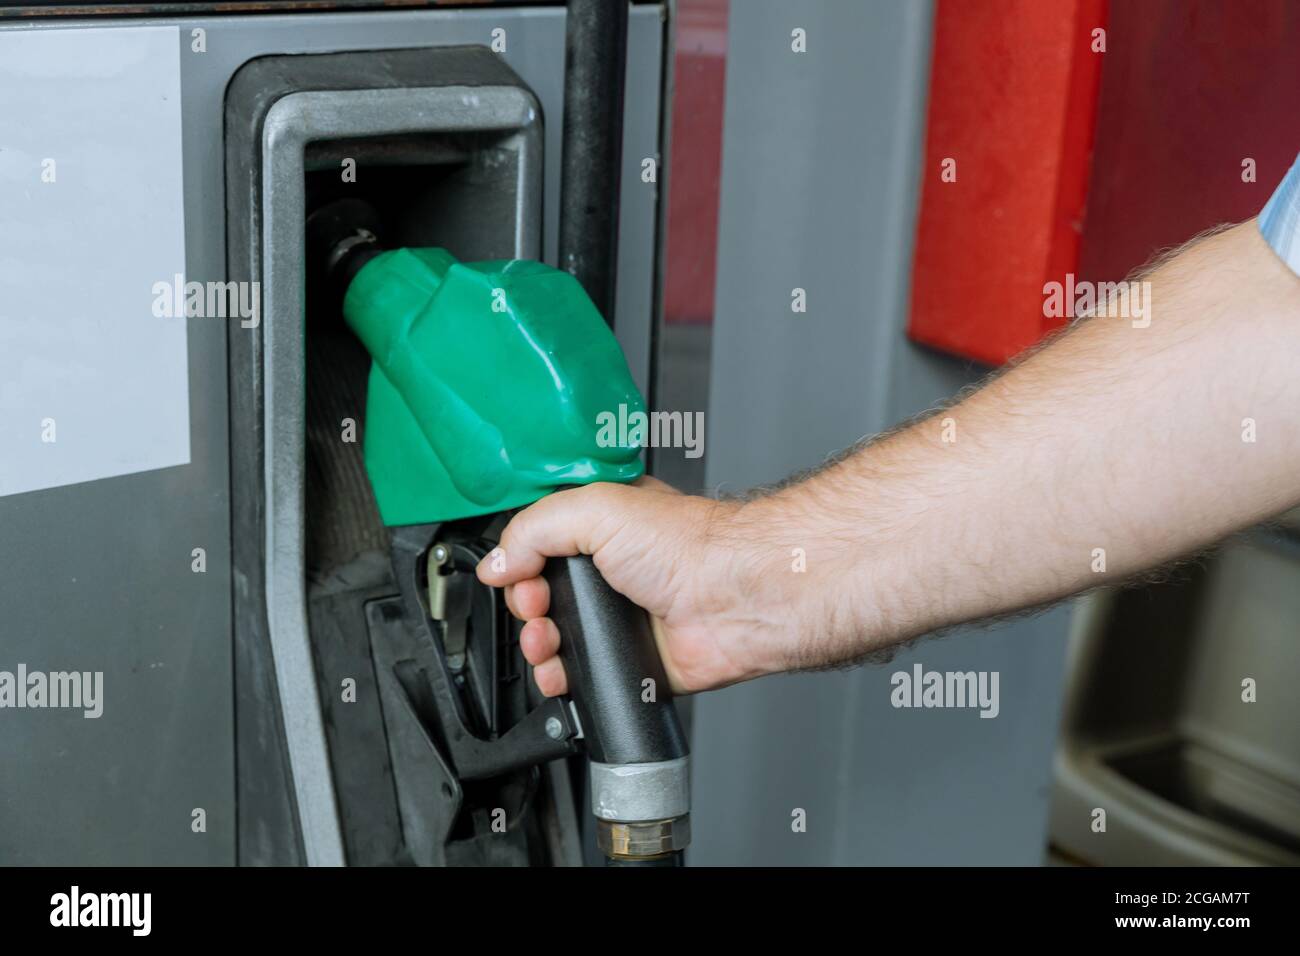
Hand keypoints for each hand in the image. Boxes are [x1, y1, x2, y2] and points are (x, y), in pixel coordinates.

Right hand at [476, 477, 799, 695]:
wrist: (734, 599)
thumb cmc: (690, 545)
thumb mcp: (594, 509)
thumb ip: (533, 529)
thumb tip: (497, 561)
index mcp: (602, 527)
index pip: (538, 543)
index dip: (518, 560)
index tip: (514, 571)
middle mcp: (612, 571)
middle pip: (540, 594)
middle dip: (525, 606)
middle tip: (537, 606)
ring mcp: (621, 617)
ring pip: (556, 638)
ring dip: (537, 643)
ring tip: (545, 641)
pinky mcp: (632, 659)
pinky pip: (583, 675)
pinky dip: (562, 678)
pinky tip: (560, 671)